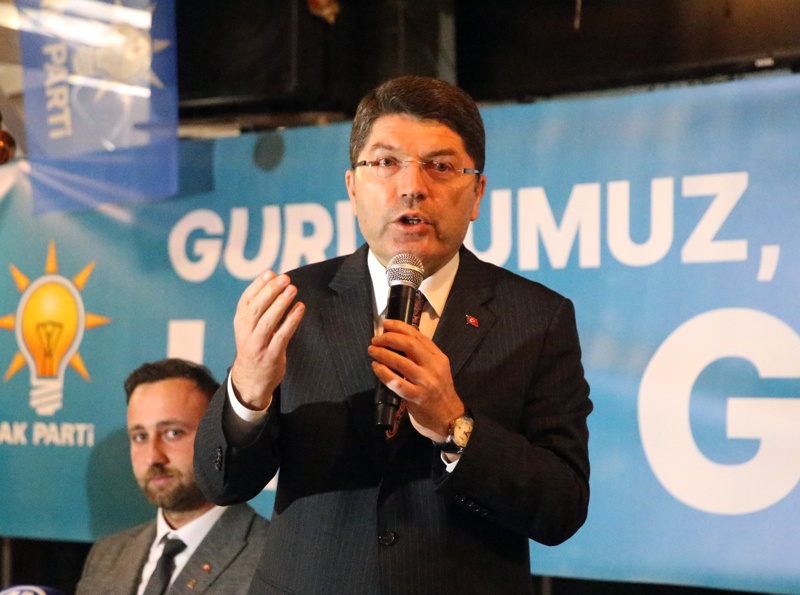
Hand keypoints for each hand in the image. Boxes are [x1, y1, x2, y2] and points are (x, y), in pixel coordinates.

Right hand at [230, 271, 304, 409]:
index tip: (270, 273)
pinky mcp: (271, 356)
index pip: (246, 301)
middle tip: (285, 278)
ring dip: (281, 304)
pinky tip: (300, 308)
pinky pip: (282, 336)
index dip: (257, 286)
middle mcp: (246, 334)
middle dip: (270, 292)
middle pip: (256, 309)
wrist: (251, 381)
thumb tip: (273, 279)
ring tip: (292, 289)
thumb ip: (258, 307)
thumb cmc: (254, 347)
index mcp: (240, 324)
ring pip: (267, 322)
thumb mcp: (249, 327)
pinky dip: (292, 321)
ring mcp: (258, 346)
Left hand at [368, 319, 463, 441]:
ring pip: (401, 362)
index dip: (400, 327)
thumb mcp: (437, 370)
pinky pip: (396, 382)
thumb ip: (422, 356)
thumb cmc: (439, 393)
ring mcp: (426, 382)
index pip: (418, 336)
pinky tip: (376, 367)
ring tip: (372, 351)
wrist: (449, 419)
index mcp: (439, 357)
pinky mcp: (417, 397)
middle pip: (409, 344)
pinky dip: (383, 372)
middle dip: (389, 338)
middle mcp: (434, 367)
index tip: (386, 324)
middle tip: (376, 340)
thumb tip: (397, 340)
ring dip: (383, 354)